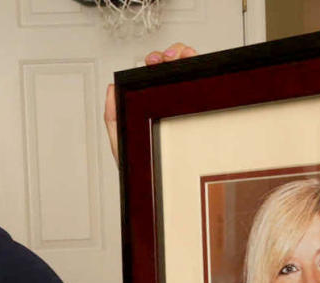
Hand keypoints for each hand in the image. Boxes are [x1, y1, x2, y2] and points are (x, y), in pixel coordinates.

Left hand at [104, 42, 197, 162]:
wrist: (162, 191)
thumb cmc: (143, 169)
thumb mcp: (121, 141)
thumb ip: (112, 117)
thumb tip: (112, 88)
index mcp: (153, 107)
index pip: (156, 77)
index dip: (155, 63)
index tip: (151, 62)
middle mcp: (171, 105)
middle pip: (175, 69)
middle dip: (170, 54)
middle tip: (162, 59)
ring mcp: (188, 108)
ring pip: (191, 72)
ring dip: (184, 54)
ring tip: (178, 55)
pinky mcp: (204, 114)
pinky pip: (207, 84)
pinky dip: (201, 66)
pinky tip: (193, 63)